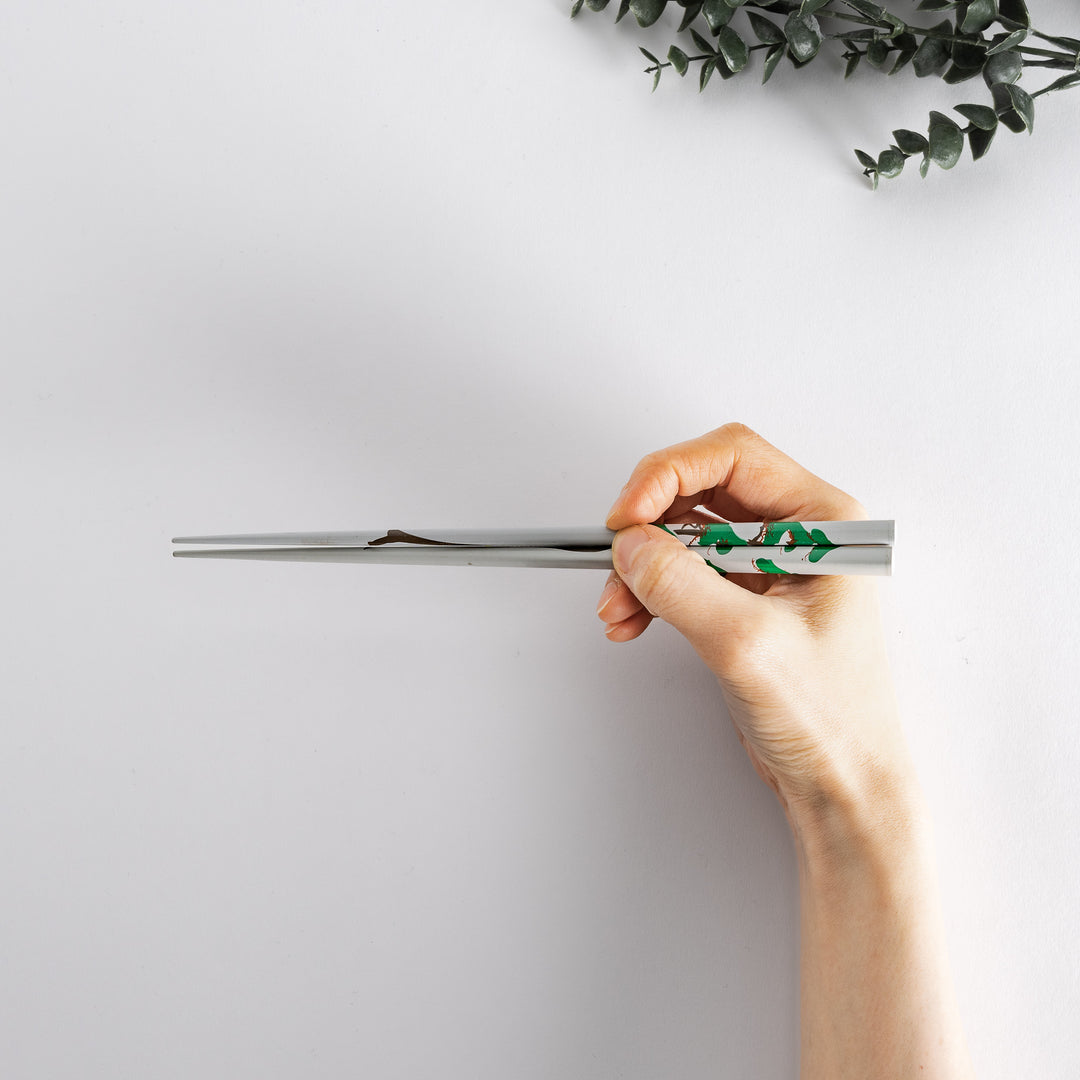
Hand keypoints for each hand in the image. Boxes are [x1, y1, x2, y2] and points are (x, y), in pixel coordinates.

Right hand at [596, 423, 914, 820]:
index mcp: (824, 524)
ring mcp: (769, 567)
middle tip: (616, 552)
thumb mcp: (747, 644)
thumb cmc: (832, 721)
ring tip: (618, 604)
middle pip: (702, 488)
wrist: (840, 787)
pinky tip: (630, 617)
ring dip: (642, 562)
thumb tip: (631, 544)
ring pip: (685, 531)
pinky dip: (649, 588)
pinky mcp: (744, 599)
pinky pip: (683, 571)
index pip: (732, 458)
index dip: (668, 475)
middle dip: (649, 521)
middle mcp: (798, 535)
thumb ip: (681, 585)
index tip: (628, 516)